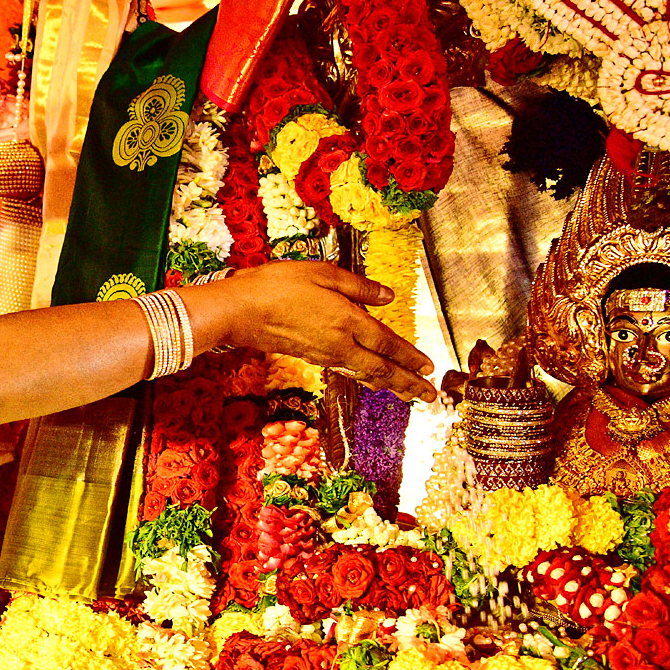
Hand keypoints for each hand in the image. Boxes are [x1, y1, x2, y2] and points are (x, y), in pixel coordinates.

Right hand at [220, 261, 436, 402]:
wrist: (239, 311)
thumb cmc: (276, 286)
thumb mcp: (322, 273)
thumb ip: (358, 286)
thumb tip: (387, 295)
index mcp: (347, 321)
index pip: (387, 343)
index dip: (411, 356)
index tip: (430, 368)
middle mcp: (339, 344)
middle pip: (381, 369)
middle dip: (408, 383)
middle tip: (430, 397)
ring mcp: (323, 354)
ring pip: (365, 373)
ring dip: (389, 384)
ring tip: (407, 393)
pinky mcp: (309, 357)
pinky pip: (347, 370)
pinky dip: (365, 376)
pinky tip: (369, 377)